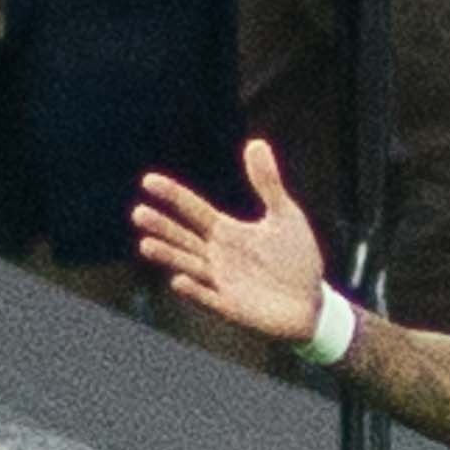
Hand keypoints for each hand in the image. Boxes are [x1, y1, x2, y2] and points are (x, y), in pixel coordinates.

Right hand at [133, 140, 332, 346]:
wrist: (311, 302)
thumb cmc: (296, 258)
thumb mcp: (285, 214)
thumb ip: (267, 183)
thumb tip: (255, 143)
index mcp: (227, 233)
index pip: (193, 210)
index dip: (172, 195)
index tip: (148, 181)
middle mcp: (218, 256)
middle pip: (184, 238)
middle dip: (162, 226)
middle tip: (139, 212)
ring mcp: (222, 282)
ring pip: (189, 266)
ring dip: (169, 256)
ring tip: (146, 244)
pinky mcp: (232, 307)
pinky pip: (210, 299)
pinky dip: (195, 291)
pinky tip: (179, 281)